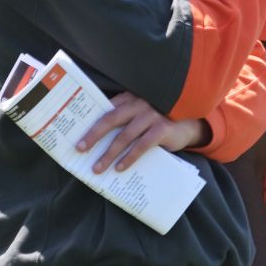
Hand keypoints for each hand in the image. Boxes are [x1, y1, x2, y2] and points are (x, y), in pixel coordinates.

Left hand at [75, 93, 207, 172]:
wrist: (190, 123)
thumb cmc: (159, 119)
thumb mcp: (140, 114)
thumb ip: (124, 118)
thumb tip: (96, 136)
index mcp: (130, 98)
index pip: (106, 108)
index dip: (90, 120)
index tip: (76, 133)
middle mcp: (139, 103)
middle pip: (111, 119)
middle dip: (93, 135)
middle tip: (80, 149)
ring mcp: (152, 115)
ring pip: (124, 136)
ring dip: (109, 153)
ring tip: (98, 167)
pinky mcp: (162, 129)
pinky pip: (142, 145)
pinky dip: (129, 158)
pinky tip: (120, 168)